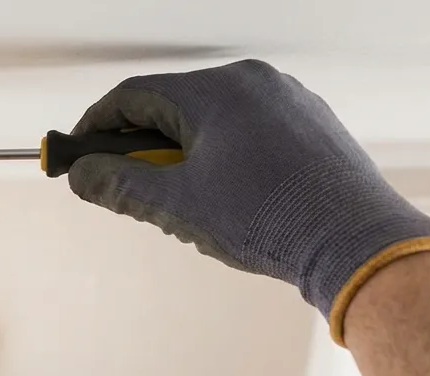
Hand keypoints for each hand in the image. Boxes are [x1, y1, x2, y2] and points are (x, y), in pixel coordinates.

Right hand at [67, 59, 429, 344]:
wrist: (352, 240)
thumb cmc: (270, 218)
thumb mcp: (176, 206)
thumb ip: (119, 185)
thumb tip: (82, 175)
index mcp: (215, 92)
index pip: (133, 97)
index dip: (96, 127)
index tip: (77, 154)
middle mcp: (252, 83)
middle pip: (172, 108)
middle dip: (140, 149)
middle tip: (124, 188)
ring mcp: (285, 101)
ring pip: (209, 122)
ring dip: (180, 157)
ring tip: (182, 205)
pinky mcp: (308, 124)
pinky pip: (245, 131)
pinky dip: (218, 158)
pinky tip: (224, 200)